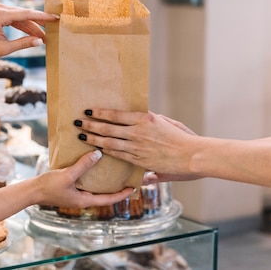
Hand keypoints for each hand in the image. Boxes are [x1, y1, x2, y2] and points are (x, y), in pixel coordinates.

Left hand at [0, 4, 57, 59]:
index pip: (26, 14)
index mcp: (1, 15)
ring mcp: (0, 10)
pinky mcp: (0, 14)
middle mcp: (1, 9)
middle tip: (53, 30)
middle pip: (26, 15)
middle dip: (39, 24)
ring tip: (44, 37)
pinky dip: (25, 27)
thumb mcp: (5, 48)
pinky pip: (16, 19)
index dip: (42, 17)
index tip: (54, 18)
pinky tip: (34, 34)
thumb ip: (23, 43)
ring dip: (32, 27)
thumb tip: (39, 41)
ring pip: (22, 18)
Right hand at [34, 150, 133, 207]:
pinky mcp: (71, 188)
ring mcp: (77, 194)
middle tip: (126, 177)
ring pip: (96, 188)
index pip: (109, 199)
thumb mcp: (67, 175)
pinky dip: (93, 176)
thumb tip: (99, 154)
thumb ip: (83, 165)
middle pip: (104, 195)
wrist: (31, 191)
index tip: (133, 187)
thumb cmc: (48, 187)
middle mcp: (83, 199)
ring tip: (114, 171)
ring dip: (104, 181)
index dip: (122, 194)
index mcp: (85, 200)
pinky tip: (94, 166)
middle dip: (116, 187)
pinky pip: (86, 183)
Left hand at [74, 109, 200, 181]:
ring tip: (82, 136)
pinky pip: (118, 155)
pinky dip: (106, 151)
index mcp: (145, 118)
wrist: (193, 155)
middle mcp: (138, 131)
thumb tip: (139, 120)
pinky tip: (97, 149)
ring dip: (93, 139)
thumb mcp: (167, 122)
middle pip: (107, 128)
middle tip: (77, 122)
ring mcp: (138, 147)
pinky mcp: (140, 160)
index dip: (100, 113)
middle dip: (90, 125)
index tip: (88, 111)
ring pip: (109, 142)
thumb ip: (151, 121)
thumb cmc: (183, 137)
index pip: (116, 114)